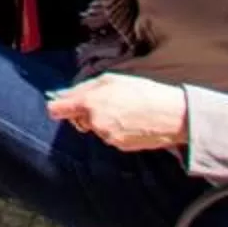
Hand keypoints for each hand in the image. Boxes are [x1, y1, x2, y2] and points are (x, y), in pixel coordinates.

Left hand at [46, 74, 189, 151]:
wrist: (171, 115)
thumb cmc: (143, 92)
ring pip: (95, 127)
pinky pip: (109, 136)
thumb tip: (63, 95)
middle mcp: (94, 122)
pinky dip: (115, 129)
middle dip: (85, 112)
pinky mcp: (118, 146)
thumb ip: (83, 87)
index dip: (58, 106)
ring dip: (102, 120)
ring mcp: (106, 137)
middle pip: (77, 119)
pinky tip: (130, 120)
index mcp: (89, 103)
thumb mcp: (111, 80)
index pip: (56, 110)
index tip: (62, 104)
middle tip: (106, 102)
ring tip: (124, 109)